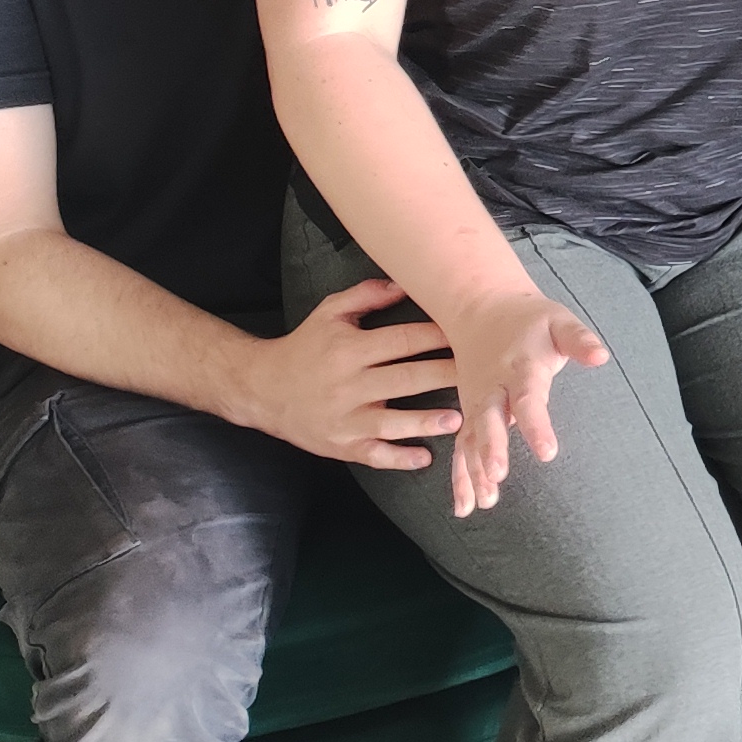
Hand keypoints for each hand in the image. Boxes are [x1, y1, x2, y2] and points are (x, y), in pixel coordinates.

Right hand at [239, 277, 463, 471]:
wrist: (261, 388)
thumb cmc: (304, 346)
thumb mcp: (329, 313)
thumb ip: (366, 296)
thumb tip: (405, 283)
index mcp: (350, 349)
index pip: (402, 341)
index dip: (437, 337)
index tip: (470, 334)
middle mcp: (348, 384)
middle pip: (406, 379)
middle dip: (445, 376)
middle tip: (481, 376)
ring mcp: (345, 419)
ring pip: (392, 422)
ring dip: (426, 422)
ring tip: (458, 420)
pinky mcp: (341, 445)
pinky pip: (373, 454)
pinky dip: (398, 459)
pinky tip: (424, 458)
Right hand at [441, 287, 610, 518]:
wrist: (483, 309)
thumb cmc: (530, 321)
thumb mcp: (559, 320)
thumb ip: (579, 341)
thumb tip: (602, 357)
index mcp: (519, 367)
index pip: (528, 399)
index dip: (536, 426)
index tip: (547, 453)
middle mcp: (492, 388)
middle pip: (489, 421)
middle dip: (492, 448)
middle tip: (498, 475)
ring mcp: (476, 402)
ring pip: (470, 439)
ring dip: (474, 471)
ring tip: (483, 504)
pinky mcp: (468, 413)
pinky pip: (461, 447)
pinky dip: (460, 476)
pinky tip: (465, 507)